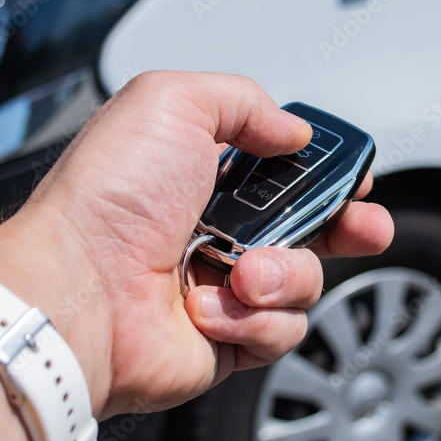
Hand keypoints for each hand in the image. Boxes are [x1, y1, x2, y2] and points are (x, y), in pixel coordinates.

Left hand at [0, 71, 393, 418]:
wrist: (77, 294)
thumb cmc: (106, 201)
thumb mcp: (171, 102)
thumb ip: (242, 100)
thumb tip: (289, 130)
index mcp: (201, 172)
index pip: (282, 170)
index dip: (323, 172)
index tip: (350, 174)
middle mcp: (214, 229)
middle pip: (310, 227)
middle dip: (348, 225)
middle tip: (363, 225)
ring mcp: (221, 286)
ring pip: (303, 281)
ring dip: (283, 273)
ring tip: (240, 270)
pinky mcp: (226, 339)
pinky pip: (280, 329)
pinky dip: (253, 317)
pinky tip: (210, 307)